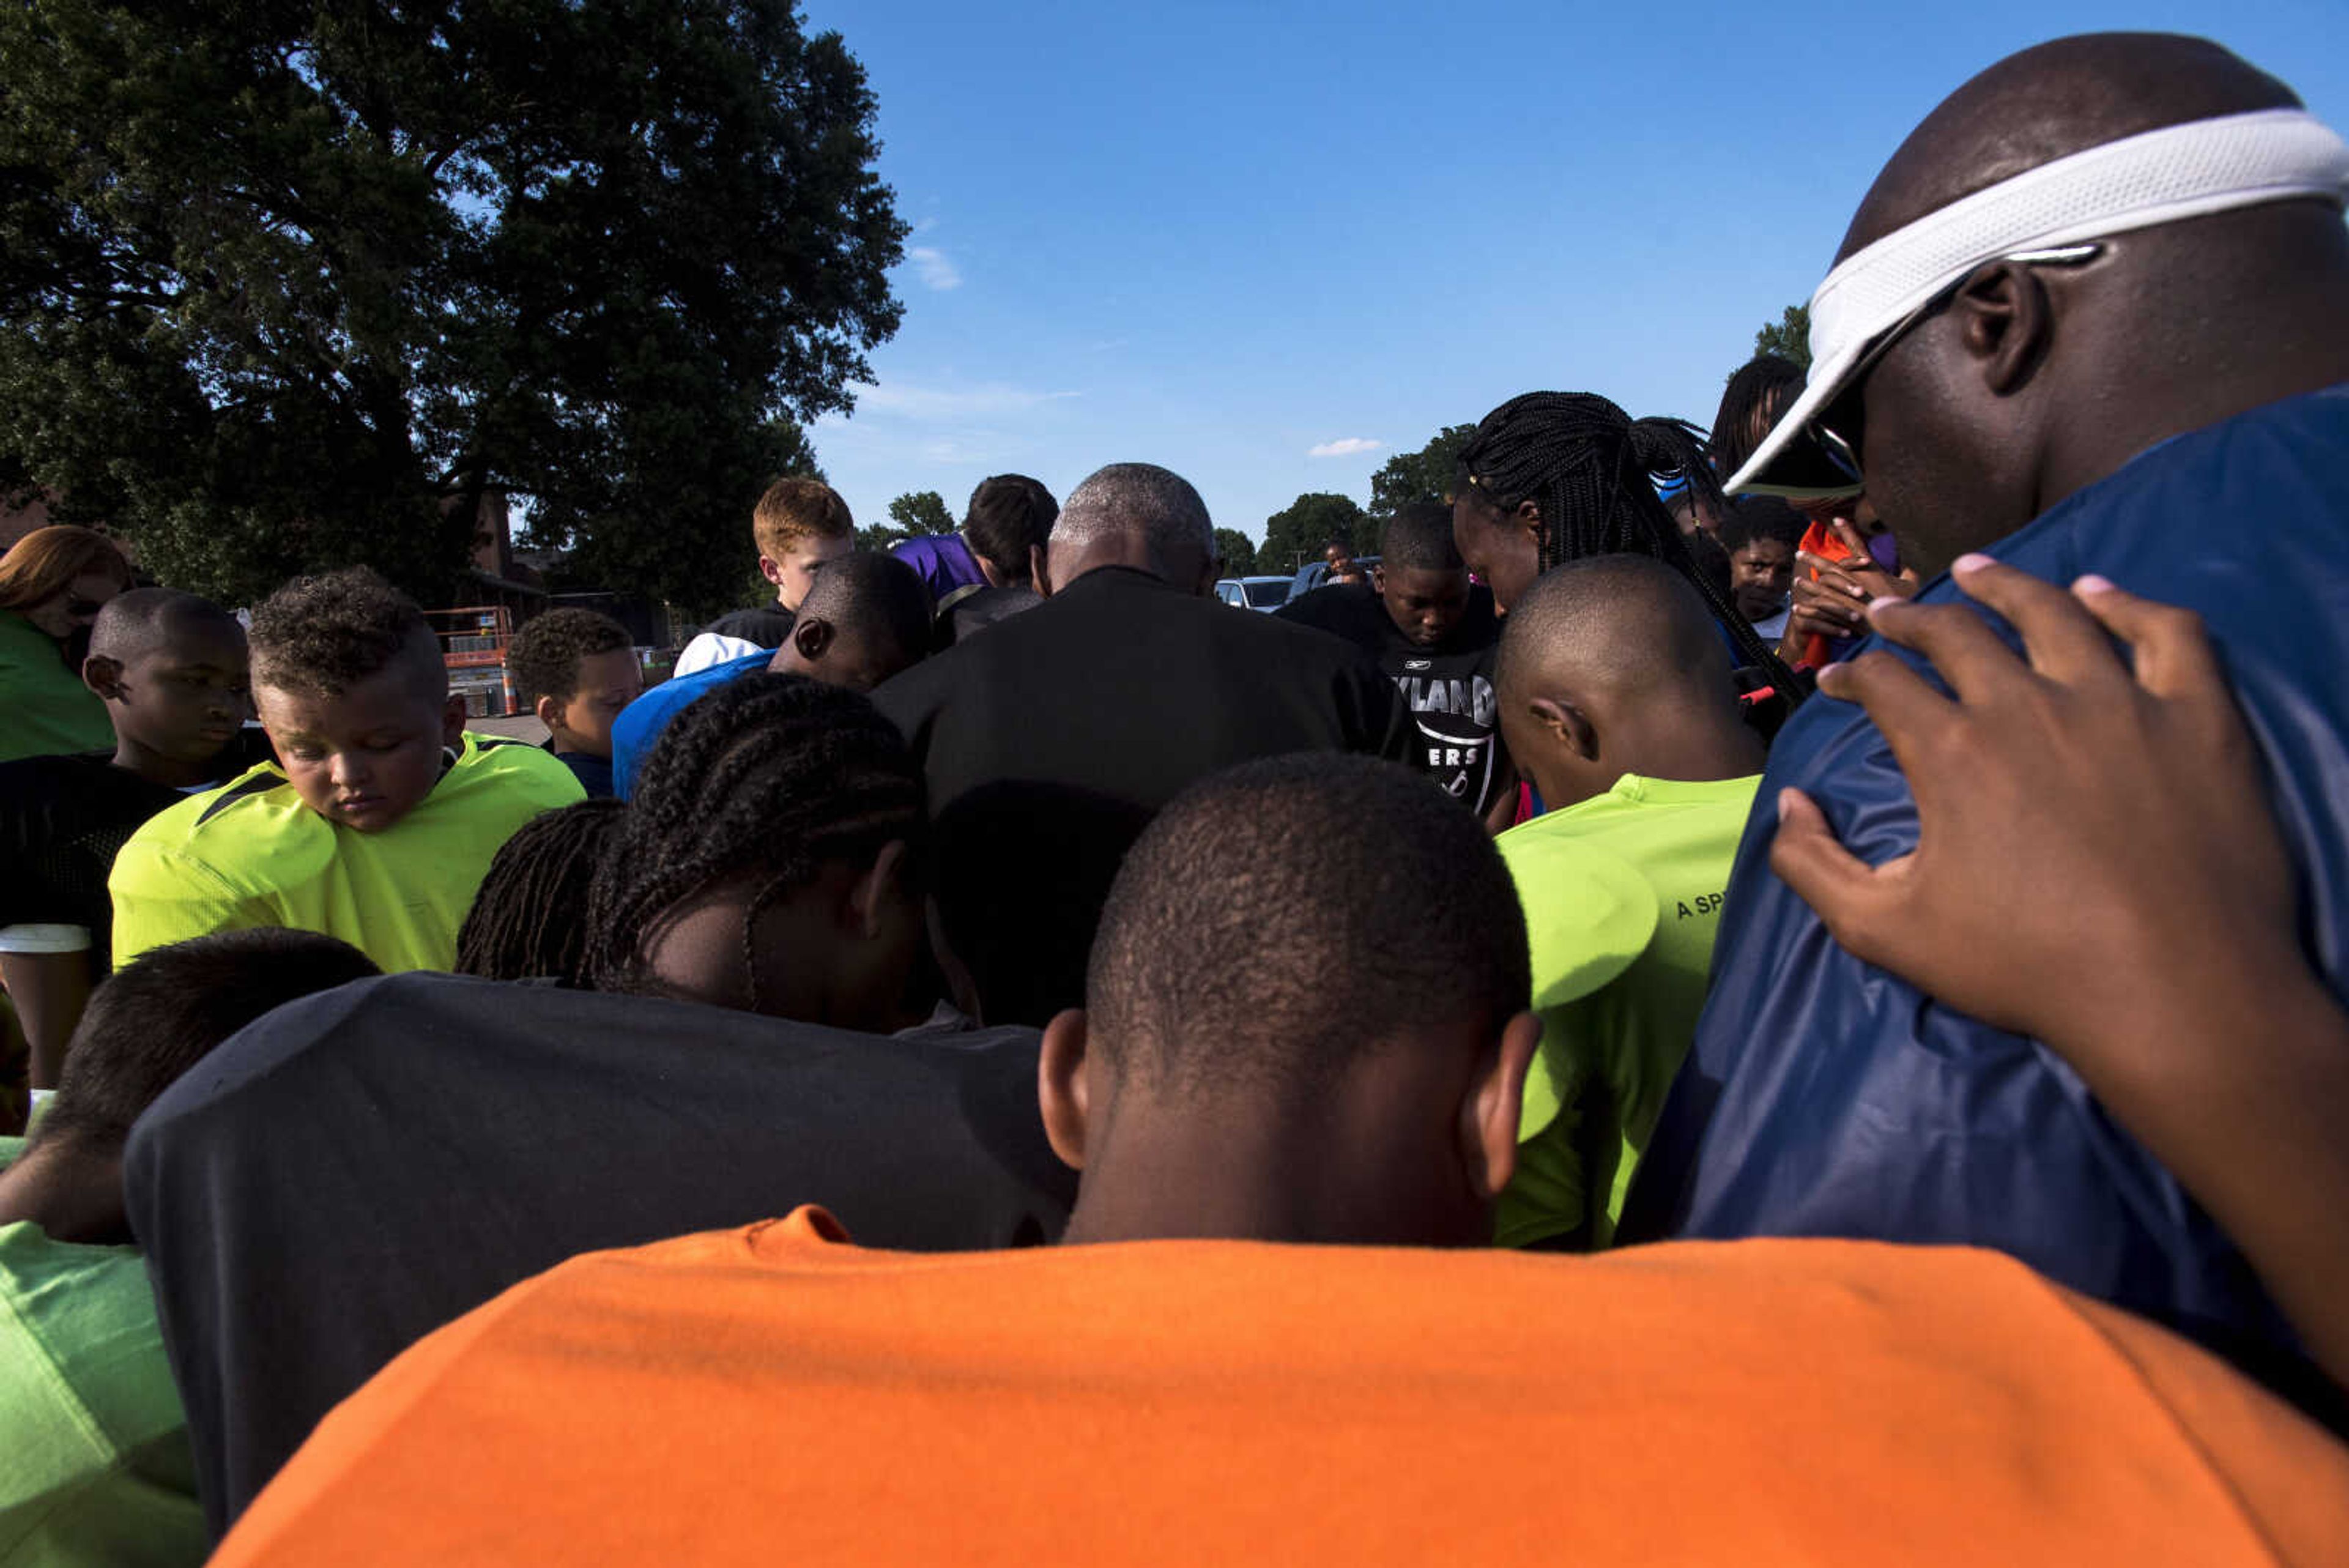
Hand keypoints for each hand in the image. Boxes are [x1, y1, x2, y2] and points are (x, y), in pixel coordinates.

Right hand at [1771, 556, 2294, 1056]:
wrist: (2174, 993)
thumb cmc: (2026, 967)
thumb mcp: (1885, 933)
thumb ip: (1814, 867)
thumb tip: (1791, 804)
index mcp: (1952, 751)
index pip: (1884, 682)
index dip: (1852, 674)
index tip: (1839, 679)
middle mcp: (2028, 704)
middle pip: (1958, 633)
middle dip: (1911, 619)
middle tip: (1892, 614)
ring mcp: (2120, 701)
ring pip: (2054, 611)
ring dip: (2006, 587)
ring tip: (1980, 572)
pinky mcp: (2198, 715)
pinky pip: (2166, 632)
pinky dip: (2129, 603)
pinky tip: (2103, 595)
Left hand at [1785, 518, 1920, 645]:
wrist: (1899, 627)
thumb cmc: (1907, 604)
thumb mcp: (1913, 584)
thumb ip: (1910, 571)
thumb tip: (1914, 563)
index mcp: (1871, 570)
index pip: (1856, 546)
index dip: (1846, 532)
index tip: (1836, 520)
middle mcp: (1854, 580)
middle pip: (1829, 566)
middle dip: (1813, 559)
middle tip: (1799, 553)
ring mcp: (1845, 597)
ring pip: (1821, 586)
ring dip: (1808, 584)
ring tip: (1797, 581)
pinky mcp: (1841, 614)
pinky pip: (1820, 609)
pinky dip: (1808, 609)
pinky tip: (1797, 609)